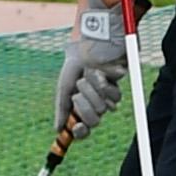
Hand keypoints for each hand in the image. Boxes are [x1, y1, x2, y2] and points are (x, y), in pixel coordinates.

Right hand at [54, 0, 128, 140]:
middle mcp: (93, 104)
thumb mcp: (65, 84)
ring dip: (93, 91)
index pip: (81, 129)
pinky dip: (105, 85)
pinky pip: (114, 97)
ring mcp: (106, 97)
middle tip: (78, 92)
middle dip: (85, 107)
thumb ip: (61, 107)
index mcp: (79, 106)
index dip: (80, 132)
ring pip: (103, 109)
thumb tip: (58, 130)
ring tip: (89, 75)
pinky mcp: (117, 88)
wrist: (93, 44)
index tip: (77, 127)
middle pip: (93, 121)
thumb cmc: (77, 62)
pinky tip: (101, 73)